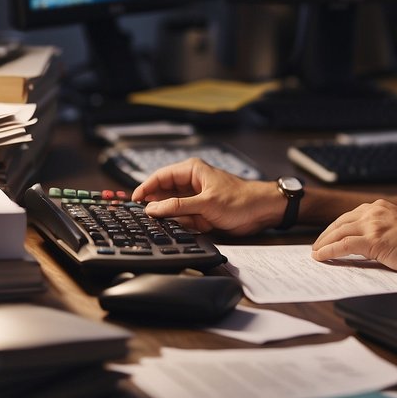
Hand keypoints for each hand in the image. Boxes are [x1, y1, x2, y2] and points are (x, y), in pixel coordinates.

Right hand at [132, 158, 278, 234]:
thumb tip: (153, 209)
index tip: (135, 200)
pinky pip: (183, 218)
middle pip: (164, 193)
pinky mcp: (200, 212)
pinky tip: (184, 226)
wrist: (261, 211)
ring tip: (169, 222)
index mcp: (192, 171)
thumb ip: (178, 206)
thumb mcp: (206, 204)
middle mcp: (191, 183)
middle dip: (157, 205)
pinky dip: (182, 223)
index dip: (146, 187)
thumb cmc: (240, 200)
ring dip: (171, 216)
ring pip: (173, 208)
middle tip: (146, 217)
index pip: (160, 176)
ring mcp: (195, 198)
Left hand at [311, 199, 396, 277]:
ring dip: (324, 243)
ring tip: (316, 253)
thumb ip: (383, 228)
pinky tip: (321, 257)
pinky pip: (343, 245)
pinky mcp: (374, 240)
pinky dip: (329, 251)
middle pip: (340, 222)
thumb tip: (368, 242)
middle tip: (317, 246)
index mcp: (381, 207)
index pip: (350, 216)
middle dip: (326, 235)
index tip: (328, 236)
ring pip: (339, 232)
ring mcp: (373, 225)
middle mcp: (375, 212)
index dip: (336, 227)